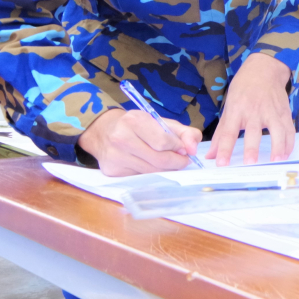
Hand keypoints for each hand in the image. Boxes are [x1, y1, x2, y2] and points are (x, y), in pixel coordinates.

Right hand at [77, 108, 201, 176]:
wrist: (105, 132)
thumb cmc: (140, 126)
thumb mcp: (163, 122)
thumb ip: (186, 133)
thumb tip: (193, 150)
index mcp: (135, 121)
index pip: (163, 142)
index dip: (179, 148)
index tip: (184, 150)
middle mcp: (121, 138)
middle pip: (159, 159)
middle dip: (177, 162)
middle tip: (183, 161)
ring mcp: (115, 156)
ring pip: (151, 171)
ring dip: (166, 169)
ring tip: (169, 162)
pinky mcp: (112, 171)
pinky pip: (141, 177)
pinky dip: (152, 173)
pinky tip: (151, 165)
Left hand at [206, 53, 293, 165]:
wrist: (265, 69)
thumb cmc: (243, 89)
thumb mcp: (228, 107)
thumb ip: (221, 134)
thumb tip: (210, 155)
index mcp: (236, 110)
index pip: (228, 132)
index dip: (224, 148)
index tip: (221, 163)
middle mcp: (254, 111)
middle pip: (252, 132)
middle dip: (252, 148)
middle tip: (250, 162)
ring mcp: (271, 111)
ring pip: (277, 130)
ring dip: (277, 146)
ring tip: (275, 160)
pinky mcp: (284, 112)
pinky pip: (289, 129)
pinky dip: (289, 142)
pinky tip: (286, 154)